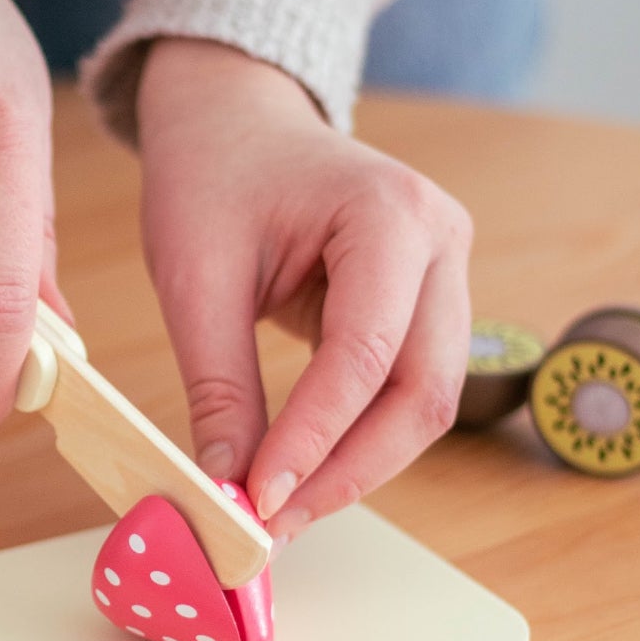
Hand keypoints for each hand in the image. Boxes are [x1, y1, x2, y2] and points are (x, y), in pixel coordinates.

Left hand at [137, 38, 472, 542]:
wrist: (234, 119)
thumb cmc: (211, 175)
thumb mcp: (194, 278)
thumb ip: (217, 386)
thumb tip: (224, 488)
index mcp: (388, 213)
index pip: (364, 355)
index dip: (315, 440)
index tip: (258, 501)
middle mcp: (440, 239)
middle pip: (421, 391)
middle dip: (349, 469)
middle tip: (274, 521)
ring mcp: (445, 271)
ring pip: (425, 401)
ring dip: (359, 465)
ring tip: (282, 506)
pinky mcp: (428, 302)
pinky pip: (406, 389)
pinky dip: (359, 438)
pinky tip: (304, 470)